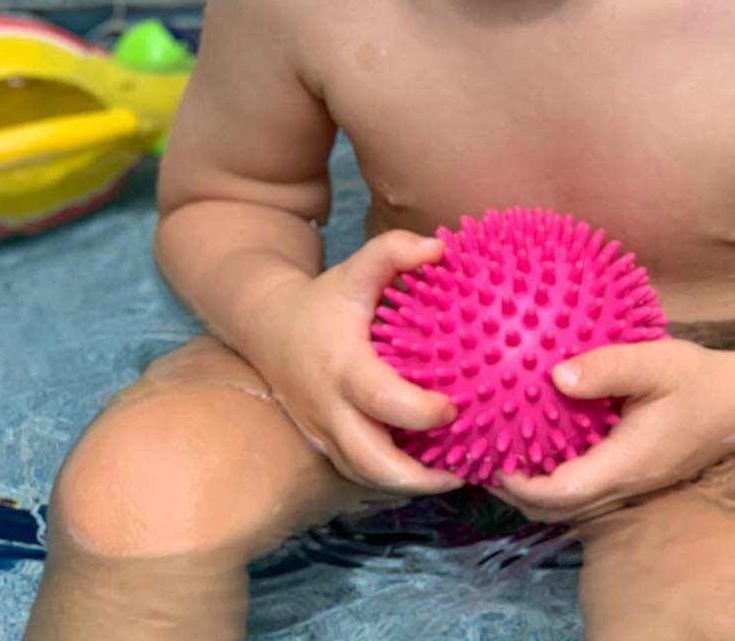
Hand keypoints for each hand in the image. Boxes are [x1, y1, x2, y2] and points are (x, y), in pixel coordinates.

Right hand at [247, 229, 466, 497]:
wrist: (268, 327)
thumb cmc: (324, 299)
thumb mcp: (355, 268)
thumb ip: (393, 250)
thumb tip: (439, 249)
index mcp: (343, 367)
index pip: (383, 401)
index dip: (421, 412)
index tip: (455, 408)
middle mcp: (331, 410)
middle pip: (373, 464)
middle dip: (420, 479)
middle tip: (466, 470)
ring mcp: (325, 433)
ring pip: (367, 478)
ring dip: (411, 485)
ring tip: (458, 476)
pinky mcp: (325, 445)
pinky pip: (360, 473)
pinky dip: (394, 479)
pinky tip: (428, 471)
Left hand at [494, 338, 734, 524]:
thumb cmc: (699, 378)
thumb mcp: (656, 362)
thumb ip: (608, 368)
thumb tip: (556, 376)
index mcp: (627, 462)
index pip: (564, 492)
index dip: (522, 484)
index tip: (489, 459)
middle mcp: (626, 481)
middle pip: (561, 507)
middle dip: (517, 493)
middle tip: (480, 462)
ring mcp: (633, 480)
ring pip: (574, 500)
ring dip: (536, 487)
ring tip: (502, 455)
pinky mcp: (637, 470)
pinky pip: (588, 484)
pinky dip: (558, 475)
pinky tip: (543, 443)